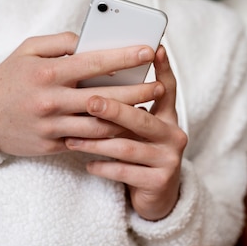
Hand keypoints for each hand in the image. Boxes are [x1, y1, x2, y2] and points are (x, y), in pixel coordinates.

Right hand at [0, 32, 163, 156]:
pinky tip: (124, 129)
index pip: (95, 62)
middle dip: (138, 92)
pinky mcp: (52, 145)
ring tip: (148, 110)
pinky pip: (87, 143)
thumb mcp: (28, 49)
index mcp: (49, 72)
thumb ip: (61, 41)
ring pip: (101, 125)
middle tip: (160, 86)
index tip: (148, 50)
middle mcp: (52, 100)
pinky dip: (108, 136)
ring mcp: (53, 126)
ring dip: (128, 119)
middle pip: (106, 98)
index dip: (125, 57)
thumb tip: (90, 40)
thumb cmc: (8, 78)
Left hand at [64, 46, 186, 220]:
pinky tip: (87, 163)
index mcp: (168, 117)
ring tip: (73, 138)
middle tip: (89, 101)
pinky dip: (103, 167)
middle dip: (114, 109)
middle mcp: (173, 135)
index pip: (167, 88)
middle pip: (142, 118)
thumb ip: (128, 107)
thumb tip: (97, 79)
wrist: (156, 198)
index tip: (155, 48)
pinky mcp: (159, 182)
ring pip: (128, 147)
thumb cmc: (138, 154)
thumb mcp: (138, 130)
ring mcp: (168, 159)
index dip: (163, 68)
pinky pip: (125, 172)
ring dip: (97, 142)